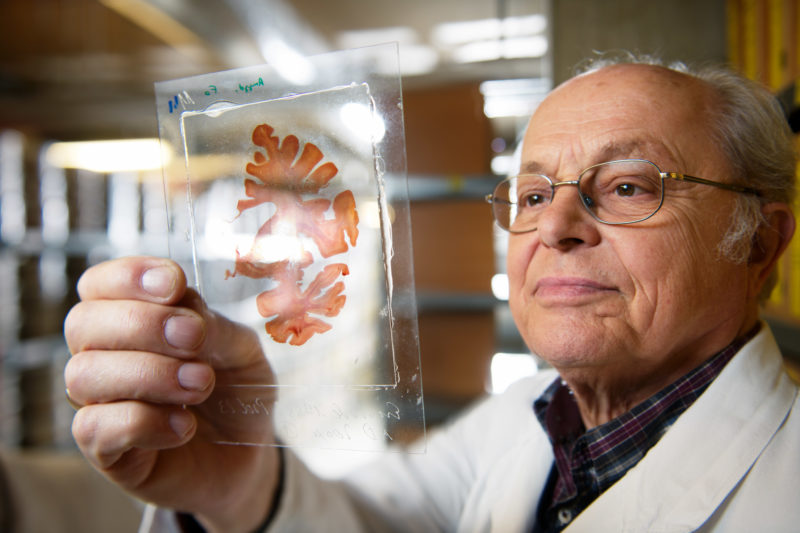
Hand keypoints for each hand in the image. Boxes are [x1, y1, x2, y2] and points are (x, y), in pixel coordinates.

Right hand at [64, 256, 279, 532]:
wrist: (246, 454)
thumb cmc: (235, 390)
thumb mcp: (241, 350)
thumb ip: (215, 328)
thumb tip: (187, 318)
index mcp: (132, 316)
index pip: (100, 283)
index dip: (128, 276)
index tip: (174, 284)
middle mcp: (104, 354)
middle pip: (83, 322)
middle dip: (143, 324)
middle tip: (194, 339)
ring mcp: (99, 402)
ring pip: (85, 373)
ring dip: (150, 374)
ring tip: (200, 384)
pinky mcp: (104, 450)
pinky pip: (95, 427)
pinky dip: (145, 422)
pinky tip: (184, 426)